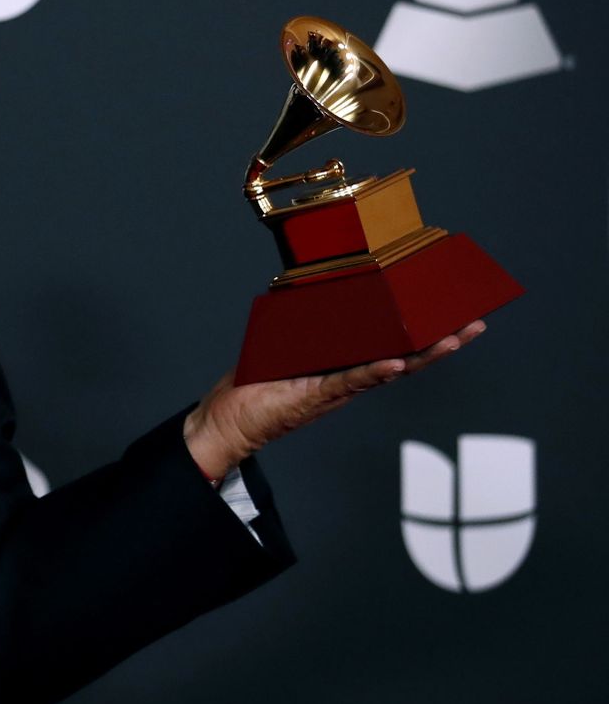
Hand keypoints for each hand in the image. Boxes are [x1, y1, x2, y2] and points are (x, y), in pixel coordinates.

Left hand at [182, 320, 486, 480]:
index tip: (449, 308)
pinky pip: (349, 381)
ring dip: (421, 355)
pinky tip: (395, 363)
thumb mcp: (285, 342)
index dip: (420, 327)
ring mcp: (337, 388)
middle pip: (404, 356)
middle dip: (441, 341)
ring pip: (388, 369)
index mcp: (345, 362)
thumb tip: (315, 285)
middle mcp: (349, 377)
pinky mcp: (316, 396)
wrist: (230, 418)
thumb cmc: (257, 382)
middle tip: (474, 322)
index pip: (391, 342)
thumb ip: (304, 322)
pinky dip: (372, 372)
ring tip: (452, 340)